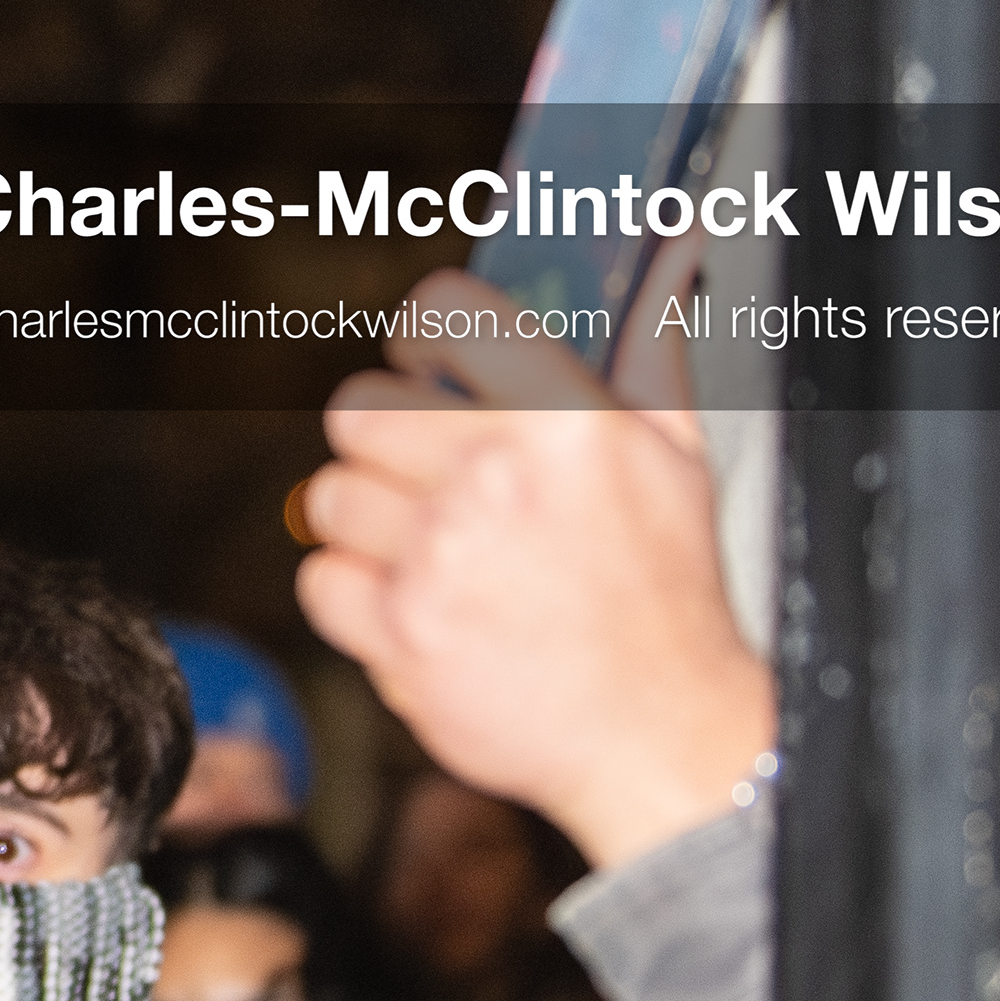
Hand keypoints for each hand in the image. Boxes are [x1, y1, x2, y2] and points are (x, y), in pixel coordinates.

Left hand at [294, 266, 772, 869]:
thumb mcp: (679, 457)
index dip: (426, 341)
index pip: (440, 313)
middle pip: (356, 407)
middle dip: (386, 441)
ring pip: (328, 495)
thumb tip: (661, 266)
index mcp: (565, 419)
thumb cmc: (666, 595)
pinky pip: (320, 578)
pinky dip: (356, 596)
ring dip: (369, 523)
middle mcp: (494, 479)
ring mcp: (440, 558)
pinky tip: (418, 604)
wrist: (658, 733)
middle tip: (431, 478)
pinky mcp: (398, 631)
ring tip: (435, 551)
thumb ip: (648, 353)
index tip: (432, 371)